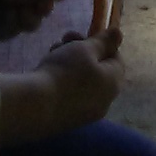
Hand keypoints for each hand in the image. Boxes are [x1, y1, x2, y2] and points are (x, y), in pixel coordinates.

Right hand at [0, 27, 124, 142]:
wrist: (35, 107)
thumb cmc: (65, 72)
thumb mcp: (85, 49)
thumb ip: (104, 41)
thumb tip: (120, 34)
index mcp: (114, 83)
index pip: (116, 57)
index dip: (101, 43)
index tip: (82, 35)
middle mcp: (105, 102)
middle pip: (98, 69)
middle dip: (82, 51)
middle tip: (64, 39)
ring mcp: (86, 114)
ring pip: (82, 81)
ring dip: (69, 63)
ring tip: (51, 52)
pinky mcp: (68, 121)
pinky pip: (71, 96)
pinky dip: (62, 83)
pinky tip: (46, 74)